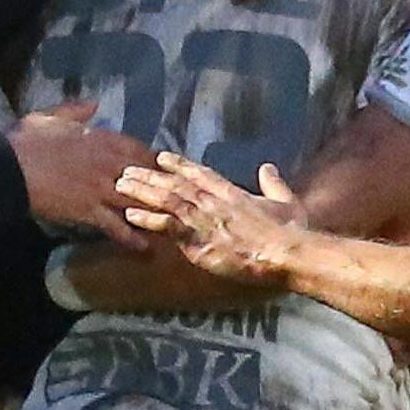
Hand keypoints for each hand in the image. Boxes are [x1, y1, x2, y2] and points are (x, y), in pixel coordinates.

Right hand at [6, 100, 157, 248]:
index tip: (166, 168)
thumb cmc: (27, 140)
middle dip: (163, 188)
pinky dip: (131, 237)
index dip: (154, 160)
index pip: (139, 150)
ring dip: (155, 213)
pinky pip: (116, 226)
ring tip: (172, 225)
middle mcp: (109, 163)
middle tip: (179, 200)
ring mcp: (101, 189)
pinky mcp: (90, 211)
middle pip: (146, 177)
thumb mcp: (52, 117)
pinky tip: (145, 247)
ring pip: (137, 201)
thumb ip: (76, 110)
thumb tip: (94, 103)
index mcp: (102, 139)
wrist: (9, 168)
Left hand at [116, 153, 304, 284]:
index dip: (178, 164)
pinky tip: (130, 215)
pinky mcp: (198, 241)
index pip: (199, 172)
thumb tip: (267, 168)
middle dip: (149, 176)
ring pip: (166, 199)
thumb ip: (274, 183)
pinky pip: (167, 227)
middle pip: (174, 183)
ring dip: (142, 191)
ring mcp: (203, 219)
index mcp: (231, 191)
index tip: (160, 157)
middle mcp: (213, 200)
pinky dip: (148, 219)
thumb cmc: (290, 230)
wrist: (284, 252)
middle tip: (126, 170)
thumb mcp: (287, 201)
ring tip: (120, 186)